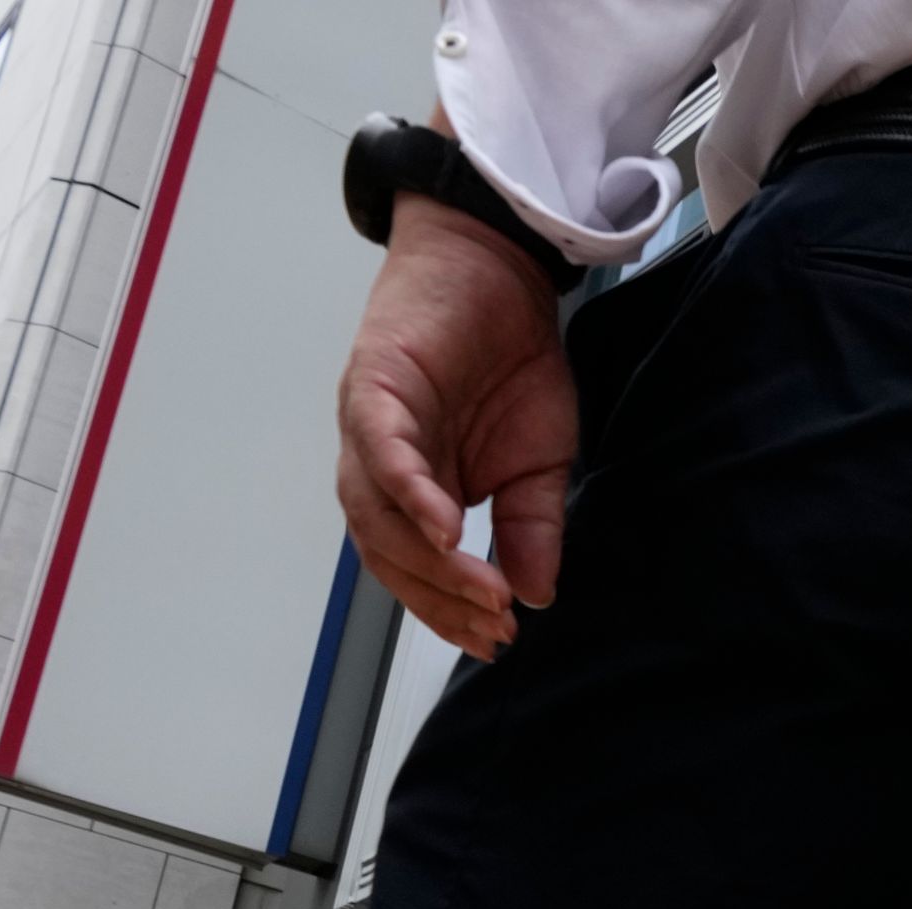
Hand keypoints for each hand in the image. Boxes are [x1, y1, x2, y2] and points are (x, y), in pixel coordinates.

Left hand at [336, 191, 575, 658]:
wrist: (499, 267)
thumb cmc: (511, 359)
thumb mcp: (541, 463)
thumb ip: (530, 529)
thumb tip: (536, 595)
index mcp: (414, 487)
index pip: (415, 567)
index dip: (450, 610)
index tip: (495, 639)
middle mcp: (379, 464)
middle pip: (388, 553)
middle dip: (441, 599)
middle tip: (493, 627)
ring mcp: (370, 427)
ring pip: (378, 514)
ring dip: (428, 563)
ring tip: (482, 594)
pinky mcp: (374, 385)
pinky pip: (381, 451)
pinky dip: (410, 494)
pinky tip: (446, 529)